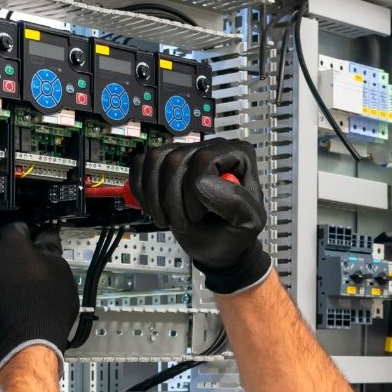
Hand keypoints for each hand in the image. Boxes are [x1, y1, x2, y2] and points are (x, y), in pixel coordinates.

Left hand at [0, 219, 79, 376]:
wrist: (28, 341)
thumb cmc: (45, 305)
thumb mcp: (59, 269)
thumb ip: (49, 246)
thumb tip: (46, 236)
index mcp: (8, 242)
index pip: (18, 226)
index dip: (33, 233)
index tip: (41, 242)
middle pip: (2, 246)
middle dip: (17, 254)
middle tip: (37, 267)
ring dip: (7, 272)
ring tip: (27, 288)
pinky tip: (16, 302)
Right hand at [129, 137, 269, 294]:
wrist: (217, 244)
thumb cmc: (234, 232)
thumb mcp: (250, 223)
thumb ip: (237, 203)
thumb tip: (203, 184)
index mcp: (239, 155)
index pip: (203, 160)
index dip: (195, 193)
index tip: (200, 215)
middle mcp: (212, 148)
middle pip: (175, 159)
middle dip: (173, 199)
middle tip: (183, 222)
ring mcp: (186, 152)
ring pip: (155, 159)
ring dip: (156, 197)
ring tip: (169, 217)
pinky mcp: (164, 162)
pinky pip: (141, 164)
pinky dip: (142, 190)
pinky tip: (155, 207)